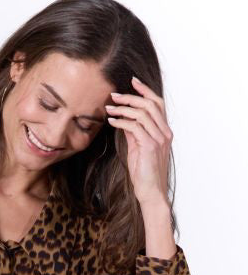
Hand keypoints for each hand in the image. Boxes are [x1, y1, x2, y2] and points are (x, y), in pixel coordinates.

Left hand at [105, 76, 172, 207]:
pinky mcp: (150, 146)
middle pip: (151, 104)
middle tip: (114, 96)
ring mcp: (159, 139)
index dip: (145, 90)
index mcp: (164, 131)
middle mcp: (164, 133)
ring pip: (143, 113)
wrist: (151, 192)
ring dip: (124, 109)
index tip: (133, 81)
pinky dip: (121, 122)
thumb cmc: (144, 173)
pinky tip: (111, 122)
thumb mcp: (138, 149)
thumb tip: (124, 120)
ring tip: (110, 109)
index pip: (157, 104)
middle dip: (131, 97)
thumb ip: (134, 133)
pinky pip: (134, 127)